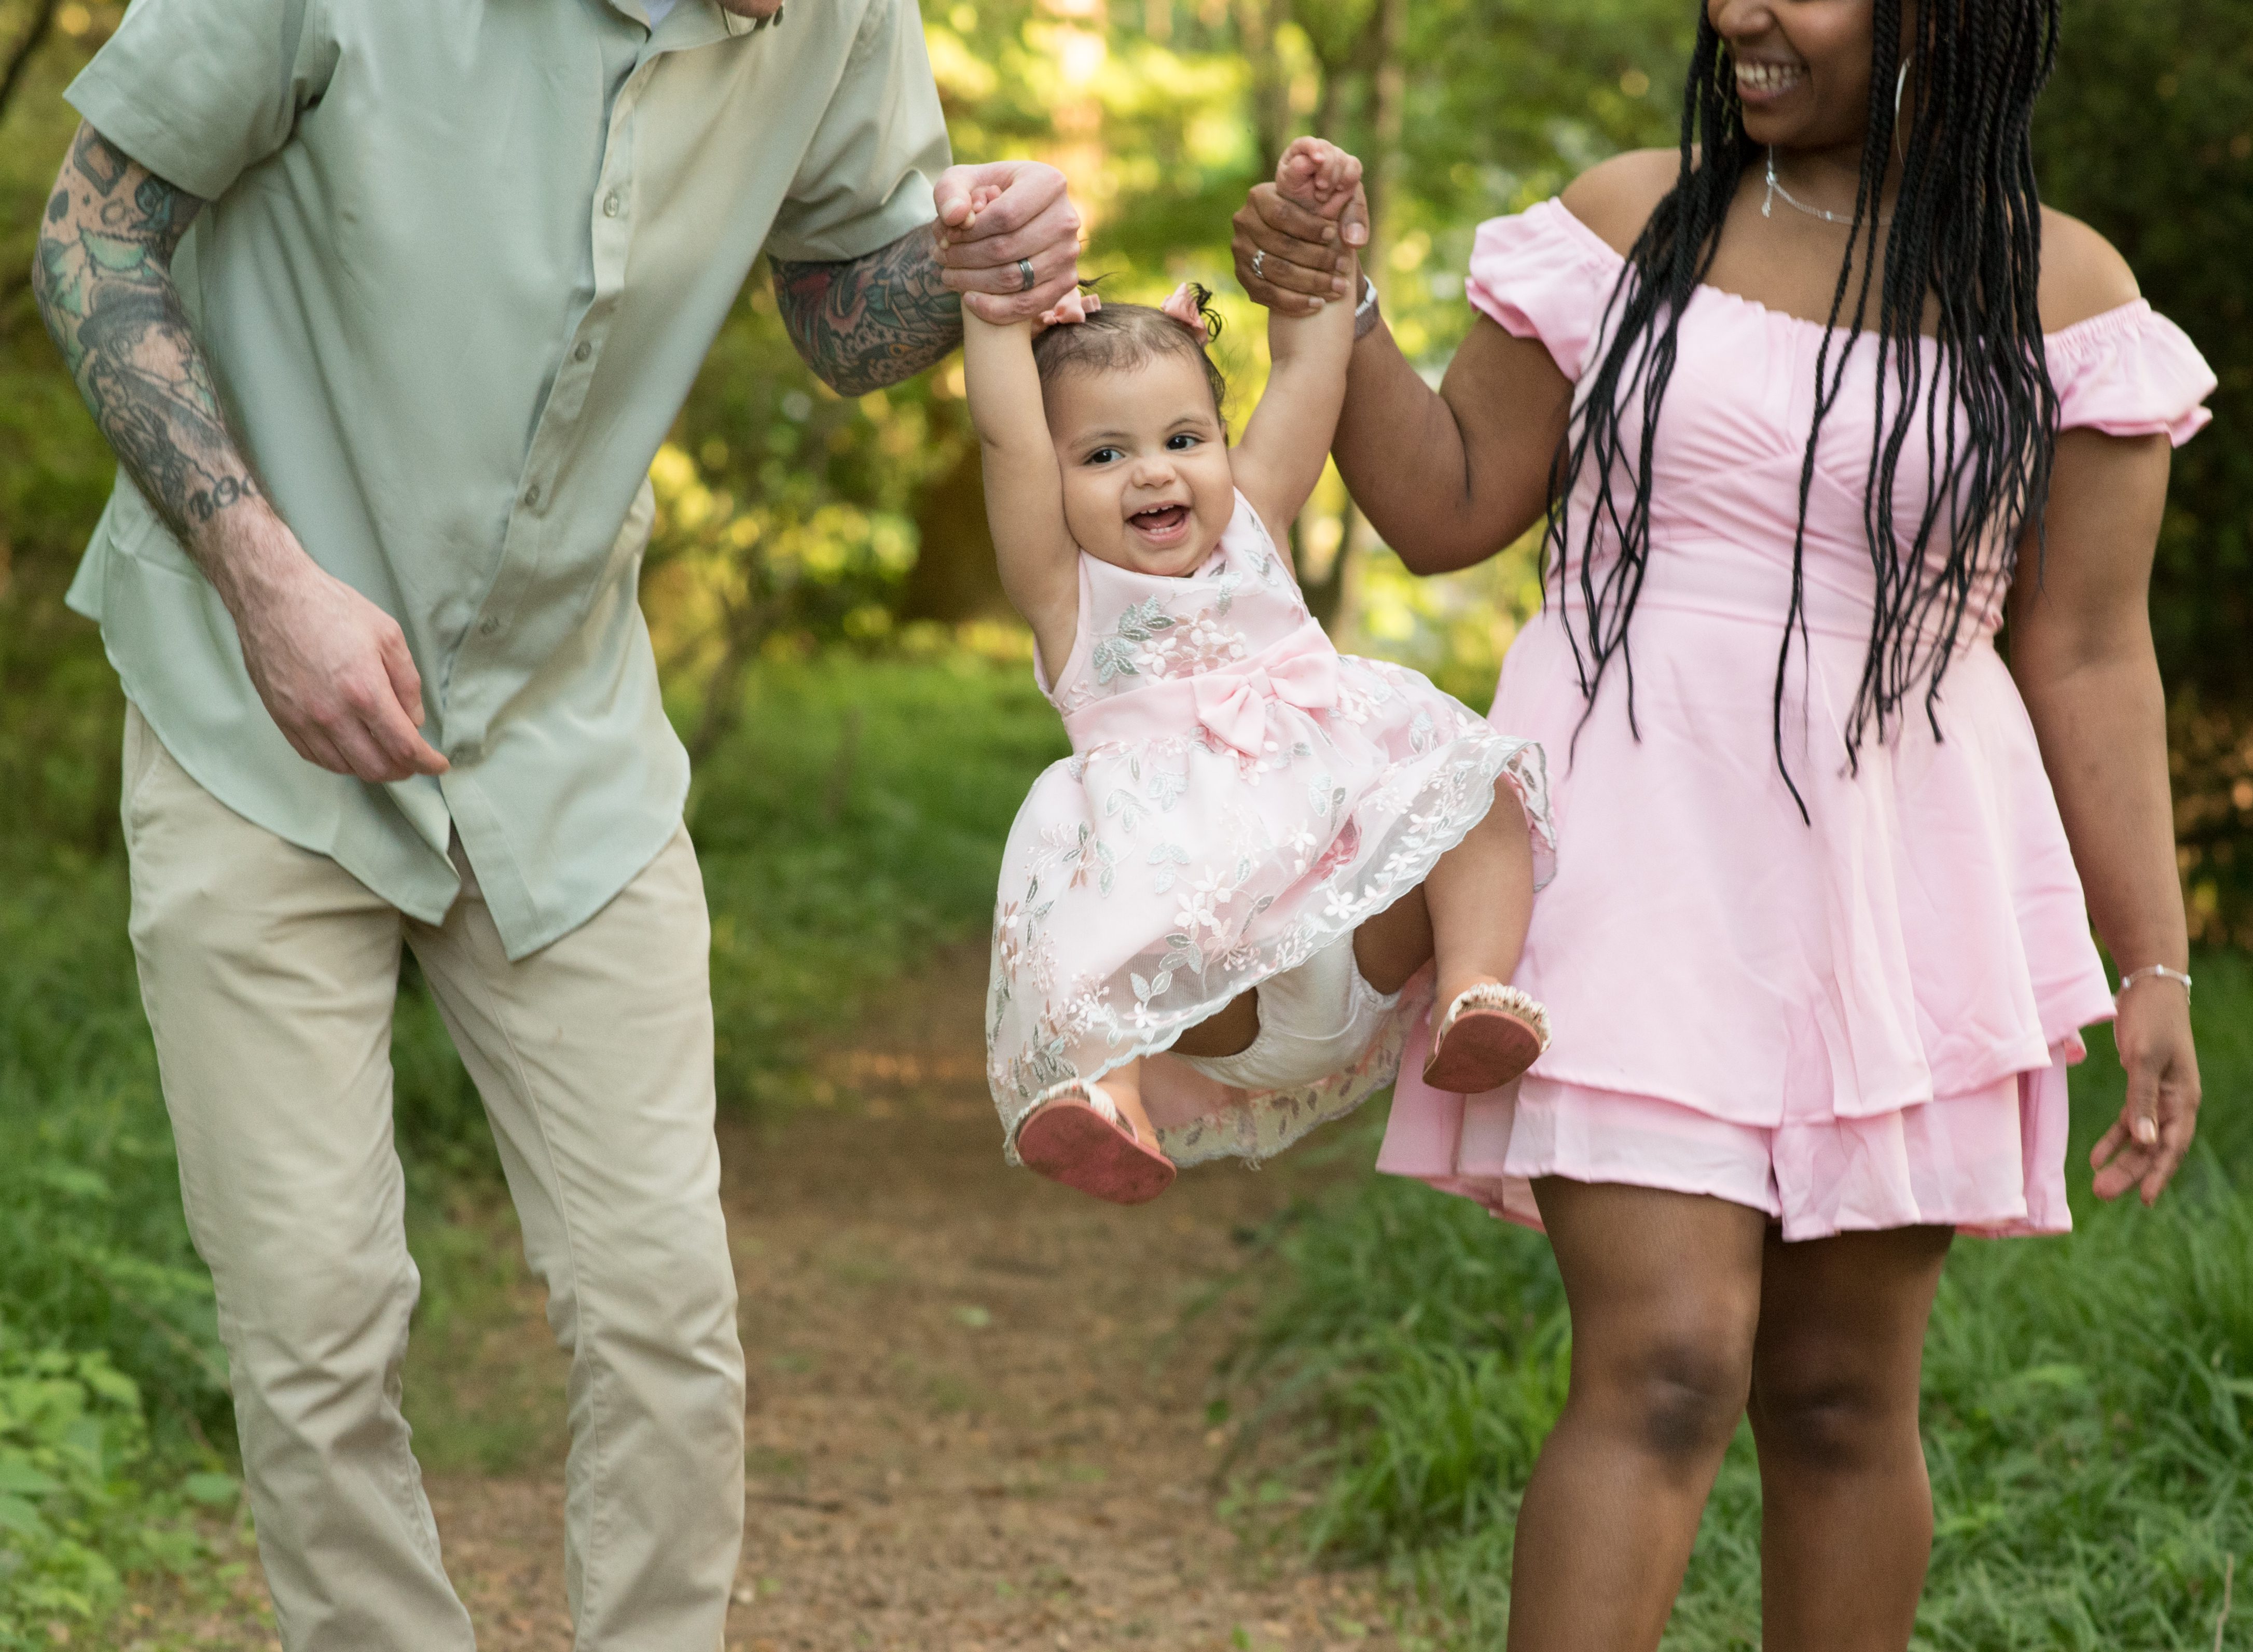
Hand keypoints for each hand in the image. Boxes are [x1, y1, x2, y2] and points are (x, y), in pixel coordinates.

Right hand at [224, 514, 448, 782]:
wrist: (273, 597)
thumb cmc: (330, 609)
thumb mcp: (388, 636)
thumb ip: (408, 684)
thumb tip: (414, 721)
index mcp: (364, 691)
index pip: (404, 747)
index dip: (427, 763)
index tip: (438, 764)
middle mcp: (332, 713)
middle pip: (376, 767)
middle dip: (403, 770)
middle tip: (415, 761)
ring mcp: (303, 720)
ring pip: (346, 768)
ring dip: (372, 769)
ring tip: (387, 756)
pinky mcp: (282, 719)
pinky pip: (316, 757)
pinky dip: (341, 762)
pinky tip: (354, 750)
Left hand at [933, 160, 1082, 323]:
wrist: (1014, 218)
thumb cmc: (985, 196)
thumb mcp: (963, 181)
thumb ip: (951, 192)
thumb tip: (955, 217)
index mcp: (1049, 183)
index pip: (1005, 215)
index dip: (969, 232)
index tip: (946, 236)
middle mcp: (1067, 218)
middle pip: (1008, 248)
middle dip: (965, 257)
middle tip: (941, 257)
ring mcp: (1070, 253)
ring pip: (1015, 279)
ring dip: (973, 282)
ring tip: (948, 275)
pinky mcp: (1067, 282)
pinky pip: (1028, 305)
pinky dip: (993, 308)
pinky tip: (969, 298)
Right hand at [1234, 165, 1368, 317]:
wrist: (1295, 233)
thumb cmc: (1316, 213)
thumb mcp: (1332, 201)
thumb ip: (1346, 210)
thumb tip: (1353, 239)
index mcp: (1259, 197)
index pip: (1282, 213)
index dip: (1309, 227)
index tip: (1333, 234)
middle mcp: (1244, 222)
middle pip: (1280, 246)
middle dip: (1316, 259)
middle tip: (1342, 267)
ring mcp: (1240, 252)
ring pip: (1275, 272)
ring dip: (1310, 283)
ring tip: (1337, 288)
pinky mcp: (1243, 276)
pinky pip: (1267, 295)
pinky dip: (1294, 302)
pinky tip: (1318, 304)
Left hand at [1275, 136, 1363, 218]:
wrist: (1312, 212)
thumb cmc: (1297, 196)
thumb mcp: (1289, 185)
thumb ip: (1297, 169)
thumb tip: (1314, 159)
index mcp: (1299, 150)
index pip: (1307, 142)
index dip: (1313, 148)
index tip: (1317, 160)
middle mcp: (1320, 149)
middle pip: (1329, 151)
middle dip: (1326, 172)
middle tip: (1319, 190)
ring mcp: (1336, 156)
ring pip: (1342, 160)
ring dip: (1334, 181)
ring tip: (1322, 195)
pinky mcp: (1350, 166)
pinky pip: (1354, 167)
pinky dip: (1348, 181)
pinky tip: (1339, 189)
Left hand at [2090, 977, 2200, 1204]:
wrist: (2149, 988)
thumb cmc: (2151, 1020)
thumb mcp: (2145, 1058)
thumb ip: (2142, 1099)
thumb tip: (2145, 1141)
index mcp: (2183, 1098)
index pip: (2171, 1145)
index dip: (2157, 1172)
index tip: (2143, 1199)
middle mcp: (2174, 1102)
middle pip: (2153, 1147)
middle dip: (2131, 1172)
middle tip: (2103, 1194)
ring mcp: (2158, 1095)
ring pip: (2140, 1138)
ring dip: (2121, 1161)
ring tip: (2098, 1185)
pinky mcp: (2141, 1086)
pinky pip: (2129, 1121)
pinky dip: (2114, 1138)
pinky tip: (2096, 1156)